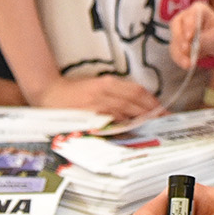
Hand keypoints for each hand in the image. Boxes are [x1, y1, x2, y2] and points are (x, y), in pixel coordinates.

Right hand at [37, 74, 160, 120]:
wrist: (49, 93)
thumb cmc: (74, 92)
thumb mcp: (97, 86)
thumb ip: (116, 94)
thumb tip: (138, 106)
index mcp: (107, 82)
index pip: (137, 91)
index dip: (152, 101)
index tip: (164, 111)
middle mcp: (103, 92)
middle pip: (134, 102)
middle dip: (151, 113)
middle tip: (164, 122)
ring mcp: (95, 105)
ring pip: (124, 113)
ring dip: (140, 121)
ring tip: (152, 128)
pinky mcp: (88, 117)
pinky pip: (110, 123)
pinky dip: (122, 127)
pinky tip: (130, 132)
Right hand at [168, 2, 213, 68]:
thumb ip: (205, 39)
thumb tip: (193, 45)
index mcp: (198, 9)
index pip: (190, 15)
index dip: (189, 26)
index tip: (190, 37)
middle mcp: (184, 17)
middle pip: (176, 26)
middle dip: (180, 39)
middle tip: (186, 50)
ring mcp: (178, 29)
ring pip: (174, 40)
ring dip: (179, 53)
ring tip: (187, 64)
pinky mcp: (176, 42)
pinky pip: (174, 50)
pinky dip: (179, 58)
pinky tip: (185, 65)